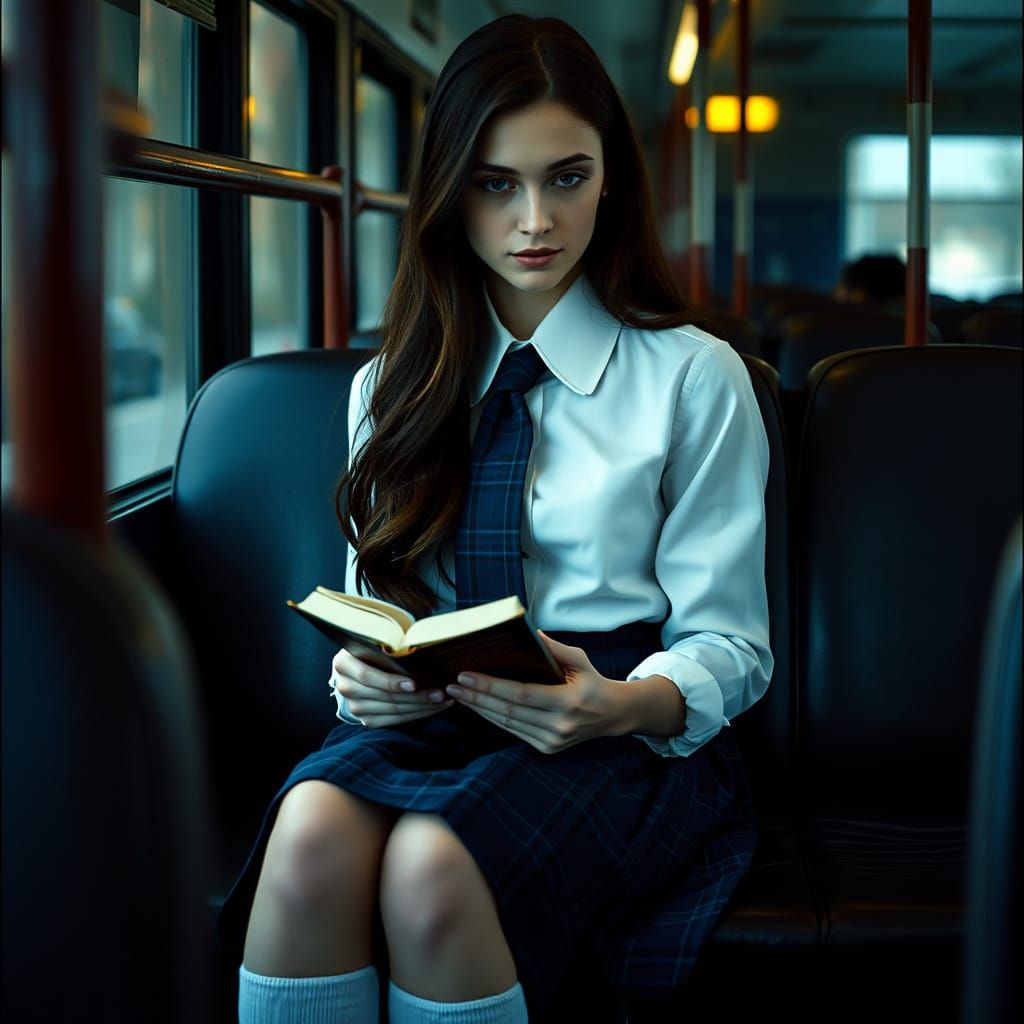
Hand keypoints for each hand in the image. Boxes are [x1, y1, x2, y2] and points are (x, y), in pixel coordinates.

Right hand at [330, 648, 453, 727]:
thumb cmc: (374, 648)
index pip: (367, 676)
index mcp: (344, 663)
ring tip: (443, 701)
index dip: (391, 682)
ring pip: (393, 710)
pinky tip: (433, 708)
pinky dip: (416, 715)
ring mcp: (355, 707)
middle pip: (385, 696)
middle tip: (441, 693)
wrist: (359, 666)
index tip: (414, 684)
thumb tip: (415, 647)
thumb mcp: (376, 641)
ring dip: (422, 707)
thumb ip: (389, 644)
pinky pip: (394, 721)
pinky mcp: (366, 719)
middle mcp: (346, 687)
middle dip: (416, 696)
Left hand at [444, 632, 626, 753]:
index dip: (490, 686)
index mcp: (568, 702)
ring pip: (506, 724)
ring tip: (459, 694)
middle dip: (476, 697)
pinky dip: (493, 718)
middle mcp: (559, 726)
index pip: (520, 694)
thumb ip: (552, 647)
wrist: (612, 714)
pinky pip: (513, 732)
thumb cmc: (593, 681)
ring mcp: (553, 741)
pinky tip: (479, 705)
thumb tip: (526, 632)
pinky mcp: (547, 749)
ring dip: (480, 709)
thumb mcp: (579, 659)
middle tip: (452, 684)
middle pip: (507, 711)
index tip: (465, 675)